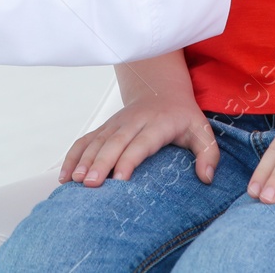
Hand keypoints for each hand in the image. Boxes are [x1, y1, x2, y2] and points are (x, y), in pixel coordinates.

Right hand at [59, 93, 218, 186]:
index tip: (119, 179)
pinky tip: (65, 176)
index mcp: (158, 124)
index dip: (129, 159)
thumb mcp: (203, 131)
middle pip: (114, 142)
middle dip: (101, 163)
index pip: (141, 143)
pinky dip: (73, 157)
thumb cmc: (183, 117)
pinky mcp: (104, 127)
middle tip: (91, 184)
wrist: (161, 90)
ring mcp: (115, 123)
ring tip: (75, 182)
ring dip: (84, 160)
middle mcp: (133, 122)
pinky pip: (85, 140)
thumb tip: (206, 179)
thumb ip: (208, 154)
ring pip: (97, 141)